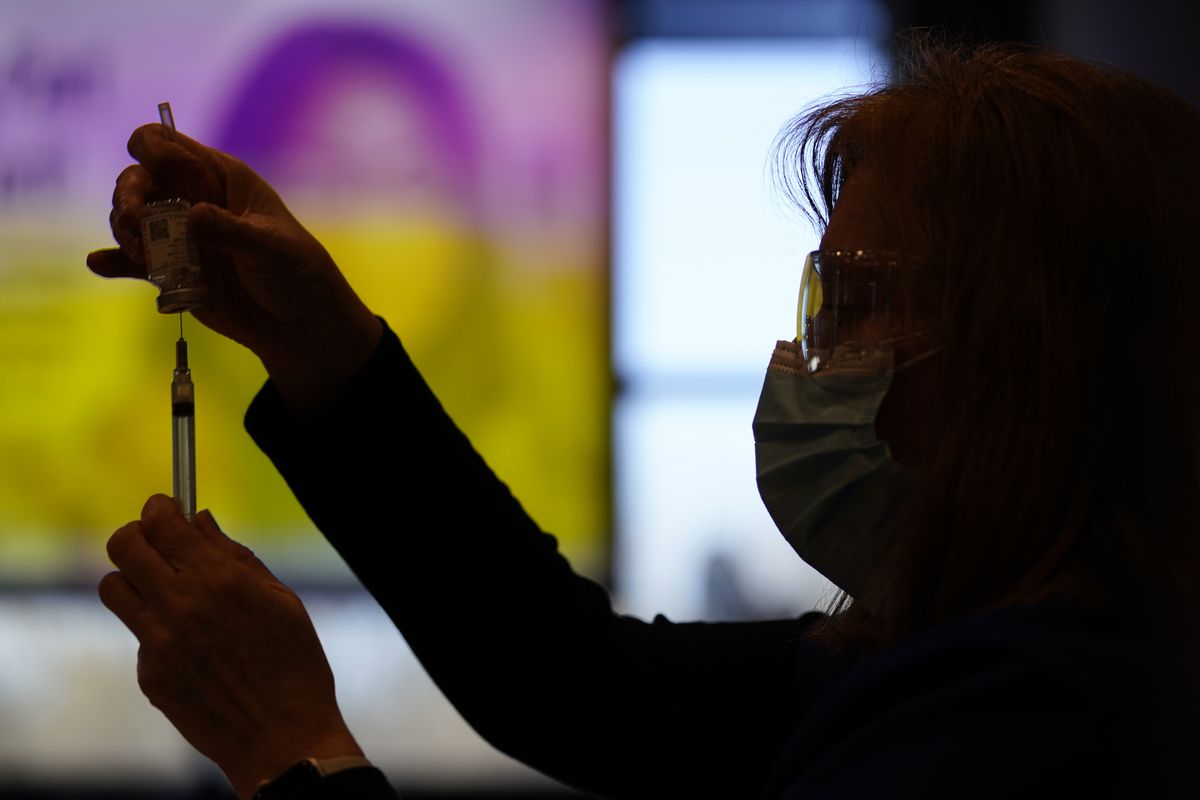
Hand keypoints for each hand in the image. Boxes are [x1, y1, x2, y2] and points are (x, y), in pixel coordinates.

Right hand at [87, 124, 380, 413]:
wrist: (299, 324)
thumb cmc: (297, 272)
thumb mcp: (271, 247)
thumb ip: (231, 231)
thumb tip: (191, 216)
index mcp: (220, 178)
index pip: (169, 144)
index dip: (152, 148)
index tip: (152, 173)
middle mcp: (194, 199)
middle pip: (140, 179)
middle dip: (128, 194)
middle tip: (134, 223)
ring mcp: (180, 235)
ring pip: (132, 217)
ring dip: (123, 229)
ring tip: (141, 256)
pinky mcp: (172, 269)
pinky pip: (133, 261)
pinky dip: (114, 261)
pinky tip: (99, 263)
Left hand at [98, 495, 362, 798]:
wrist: (284, 738)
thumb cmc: (295, 664)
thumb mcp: (281, 599)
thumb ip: (235, 556)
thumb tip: (199, 521)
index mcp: (220, 580)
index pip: (161, 522)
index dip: (160, 508)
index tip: (167, 509)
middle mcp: (181, 606)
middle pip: (123, 546)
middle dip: (138, 534)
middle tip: (157, 543)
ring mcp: (159, 643)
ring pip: (113, 587)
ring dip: (133, 579)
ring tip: (163, 589)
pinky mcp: (150, 675)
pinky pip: (138, 635)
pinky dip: (156, 629)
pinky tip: (191, 646)